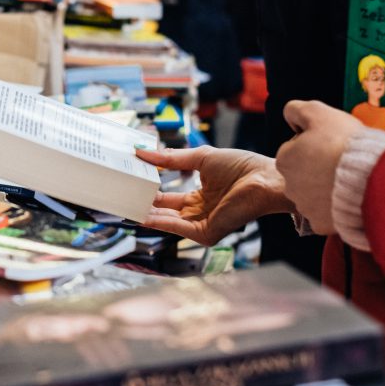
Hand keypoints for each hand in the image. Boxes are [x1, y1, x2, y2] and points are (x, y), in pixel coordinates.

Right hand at [136, 146, 293, 245]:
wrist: (264, 178)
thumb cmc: (241, 166)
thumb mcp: (199, 158)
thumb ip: (171, 158)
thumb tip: (142, 152)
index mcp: (199, 197)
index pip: (168, 198)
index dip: (150, 190)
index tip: (131, 183)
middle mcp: (199, 213)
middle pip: (164, 212)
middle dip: (143, 205)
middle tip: (120, 197)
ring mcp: (202, 224)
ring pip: (168, 221)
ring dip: (147, 214)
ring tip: (125, 205)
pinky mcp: (206, 233)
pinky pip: (178, 228)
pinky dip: (160, 222)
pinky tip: (143, 215)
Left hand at [276, 101, 363, 234]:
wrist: (373, 178)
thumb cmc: (345, 143)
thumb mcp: (319, 112)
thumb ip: (296, 109)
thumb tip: (289, 115)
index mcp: (284, 159)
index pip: (295, 147)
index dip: (315, 143)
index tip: (332, 143)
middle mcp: (288, 186)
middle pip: (303, 172)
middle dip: (318, 166)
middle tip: (342, 161)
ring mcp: (304, 207)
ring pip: (314, 193)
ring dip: (327, 187)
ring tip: (349, 179)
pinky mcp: (320, 224)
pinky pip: (326, 214)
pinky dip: (336, 207)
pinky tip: (349, 197)